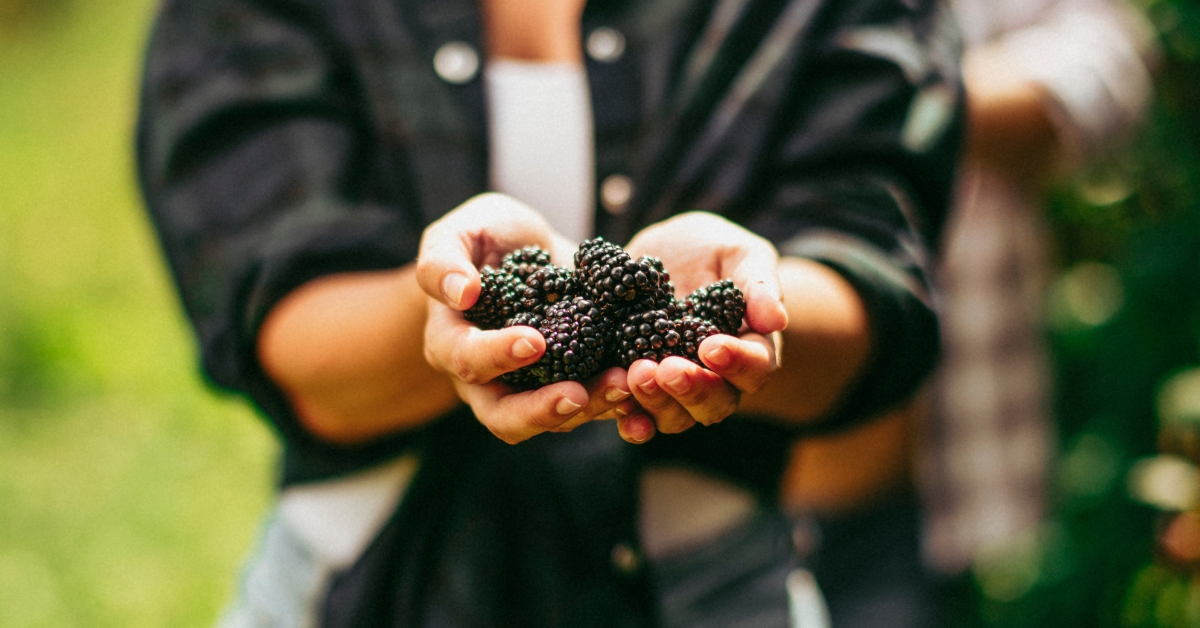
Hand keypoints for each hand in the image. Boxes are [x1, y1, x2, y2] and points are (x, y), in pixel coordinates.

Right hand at [417, 193, 635, 442]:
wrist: (532, 248)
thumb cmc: (487, 237)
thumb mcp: (460, 231)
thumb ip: (444, 258)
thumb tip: (461, 292)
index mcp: (452, 342)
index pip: (467, 361)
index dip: (496, 356)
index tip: (534, 342)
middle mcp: (489, 378)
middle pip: (505, 416)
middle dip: (542, 410)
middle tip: (578, 396)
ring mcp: (533, 387)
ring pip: (555, 417)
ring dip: (591, 405)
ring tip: (624, 383)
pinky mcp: (575, 382)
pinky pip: (595, 404)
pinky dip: (619, 399)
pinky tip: (643, 380)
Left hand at [617, 212, 787, 441]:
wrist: (656, 255)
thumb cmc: (707, 250)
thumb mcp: (736, 252)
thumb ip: (758, 281)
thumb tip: (776, 319)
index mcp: (749, 348)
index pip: (757, 367)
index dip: (738, 363)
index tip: (711, 346)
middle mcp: (715, 378)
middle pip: (716, 403)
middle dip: (692, 389)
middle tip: (669, 368)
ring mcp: (675, 390)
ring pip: (675, 416)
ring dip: (656, 402)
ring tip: (634, 375)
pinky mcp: (637, 389)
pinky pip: (635, 415)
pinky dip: (626, 416)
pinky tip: (613, 403)